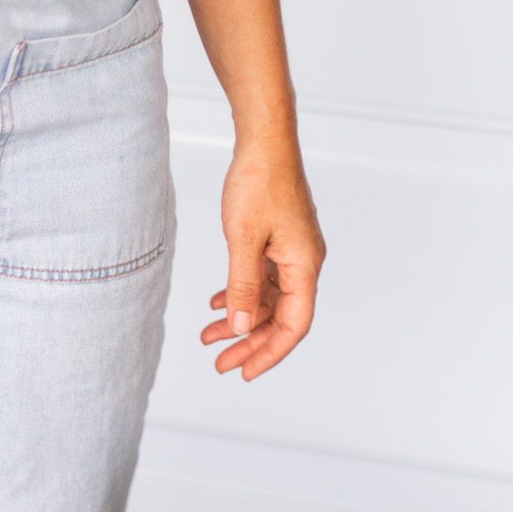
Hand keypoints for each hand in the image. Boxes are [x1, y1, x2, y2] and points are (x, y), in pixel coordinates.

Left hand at [203, 135, 324, 380]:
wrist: (264, 139)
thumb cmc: (259, 181)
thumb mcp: (244, 241)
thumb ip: (243, 287)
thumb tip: (242, 327)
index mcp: (304, 266)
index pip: (294, 325)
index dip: (270, 353)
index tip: (244, 372)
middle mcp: (303, 262)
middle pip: (280, 317)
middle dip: (249, 342)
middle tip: (219, 362)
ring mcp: (291, 251)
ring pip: (268, 299)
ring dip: (240, 318)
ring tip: (208, 335)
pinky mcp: (279, 240)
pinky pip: (262, 279)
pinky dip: (240, 293)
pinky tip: (216, 303)